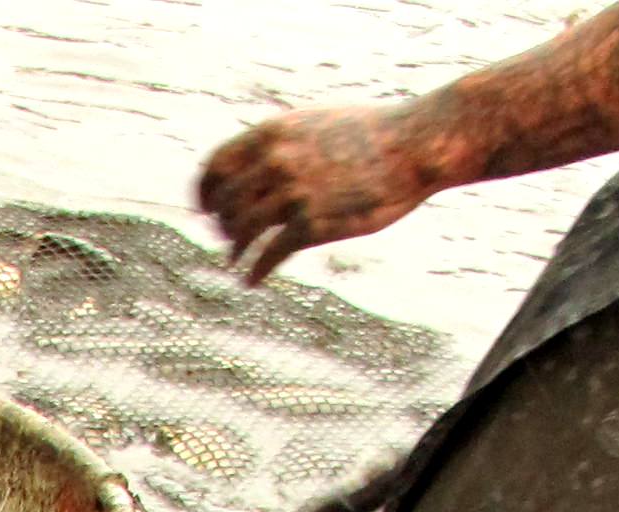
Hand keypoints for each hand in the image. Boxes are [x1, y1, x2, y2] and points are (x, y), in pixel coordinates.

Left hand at [198, 104, 445, 280]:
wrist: (415, 145)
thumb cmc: (371, 134)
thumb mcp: (316, 124)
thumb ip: (281, 144)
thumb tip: (255, 162)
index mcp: (272, 134)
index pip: (215, 166)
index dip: (203, 191)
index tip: (205, 208)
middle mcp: (276, 163)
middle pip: (223, 204)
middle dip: (220, 223)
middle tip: (226, 237)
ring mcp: (293, 195)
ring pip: (241, 232)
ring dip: (234, 250)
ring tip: (236, 259)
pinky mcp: (312, 225)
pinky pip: (268, 256)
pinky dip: (255, 272)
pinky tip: (252, 281)